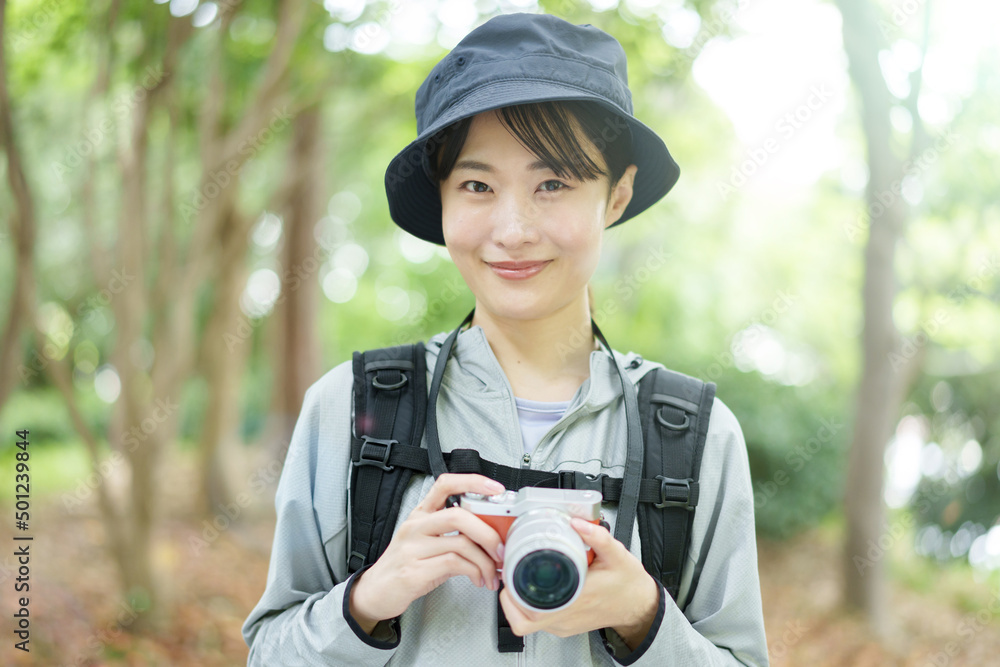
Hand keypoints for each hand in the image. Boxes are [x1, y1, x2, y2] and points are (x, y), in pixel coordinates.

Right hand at [348, 473, 506, 633]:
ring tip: (493, 572)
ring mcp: (413, 548)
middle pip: (458, 515)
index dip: (473, 482)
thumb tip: (493, 535)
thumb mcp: (429, 542)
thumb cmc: (407, 565)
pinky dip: (474, 572)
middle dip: (488, 532)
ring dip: (486, 560)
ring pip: (461, 543)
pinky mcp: (414, 571)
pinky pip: (454, 564)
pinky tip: (478, 579)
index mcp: (421, 514)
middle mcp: (416, 526)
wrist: (376, 591)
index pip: (445, 484)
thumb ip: (456, 534)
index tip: (496, 488)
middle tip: (501, 548)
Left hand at [499, 517, 660, 650]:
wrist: (639, 604)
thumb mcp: (617, 555)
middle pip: (522, 620)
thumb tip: (577, 522)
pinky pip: (540, 621)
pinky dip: (531, 606)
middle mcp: (566, 617)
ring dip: (519, 602)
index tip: (510, 577)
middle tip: (511, 574)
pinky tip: (535, 589)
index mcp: (574, 601)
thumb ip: (597, 536)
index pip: (529, 614)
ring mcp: (564, 624)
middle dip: (510, 597)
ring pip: (529, 622)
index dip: (512, 598)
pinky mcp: (565, 626)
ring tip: (520, 579)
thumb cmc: (628, 584)